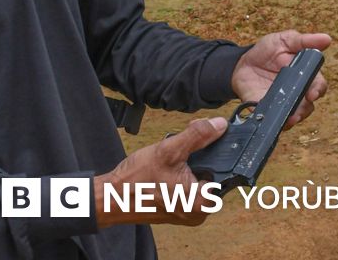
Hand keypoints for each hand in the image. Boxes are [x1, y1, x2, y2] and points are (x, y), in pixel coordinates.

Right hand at [96, 117, 227, 227]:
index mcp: (203, 202)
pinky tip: (168, 168)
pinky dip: (183, 173)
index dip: (218, 149)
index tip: (207, 137)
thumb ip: (198, 136)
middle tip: (182, 147)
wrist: (110, 198)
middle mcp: (200, 212)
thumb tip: (220, 125)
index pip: (227, 170)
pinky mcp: (180, 209)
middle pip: (214, 173)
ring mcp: (189, 212)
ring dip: (191, 162)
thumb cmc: (136, 180)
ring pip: (201, 177)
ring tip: (173, 157)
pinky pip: (190, 185)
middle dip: (202, 155)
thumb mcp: (169, 151)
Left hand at [231, 30, 330, 128]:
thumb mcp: (285, 40)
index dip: (318, 90)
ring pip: (293, 116)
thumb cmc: (268, 50)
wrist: (243, 62)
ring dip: (292, 119)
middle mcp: (297, 92)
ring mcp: (282, 102)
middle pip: (308, 106)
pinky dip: (272, 121)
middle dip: (304, 110)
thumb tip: (326, 39)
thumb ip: (304, 41)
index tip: (313, 93)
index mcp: (305, 76)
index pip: (318, 85)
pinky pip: (271, 119)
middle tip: (298, 111)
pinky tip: (270, 119)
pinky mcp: (265, 109)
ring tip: (288, 119)